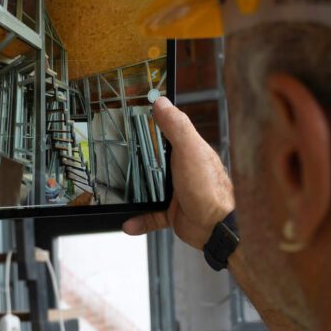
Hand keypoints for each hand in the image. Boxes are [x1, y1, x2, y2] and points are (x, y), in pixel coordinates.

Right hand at [123, 97, 233, 249]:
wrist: (217, 227)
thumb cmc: (209, 189)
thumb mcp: (190, 150)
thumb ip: (176, 127)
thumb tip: (161, 102)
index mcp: (187, 150)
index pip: (165, 132)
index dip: (148, 125)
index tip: (127, 121)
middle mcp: (182, 169)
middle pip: (153, 161)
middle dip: (134, 161)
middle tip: (113, 157)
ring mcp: (177, 192)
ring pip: (149, 189)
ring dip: (133, 192)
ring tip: (116, 190)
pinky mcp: (173, 213)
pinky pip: (151, 215)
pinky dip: (140, 220)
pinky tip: (128, 222)